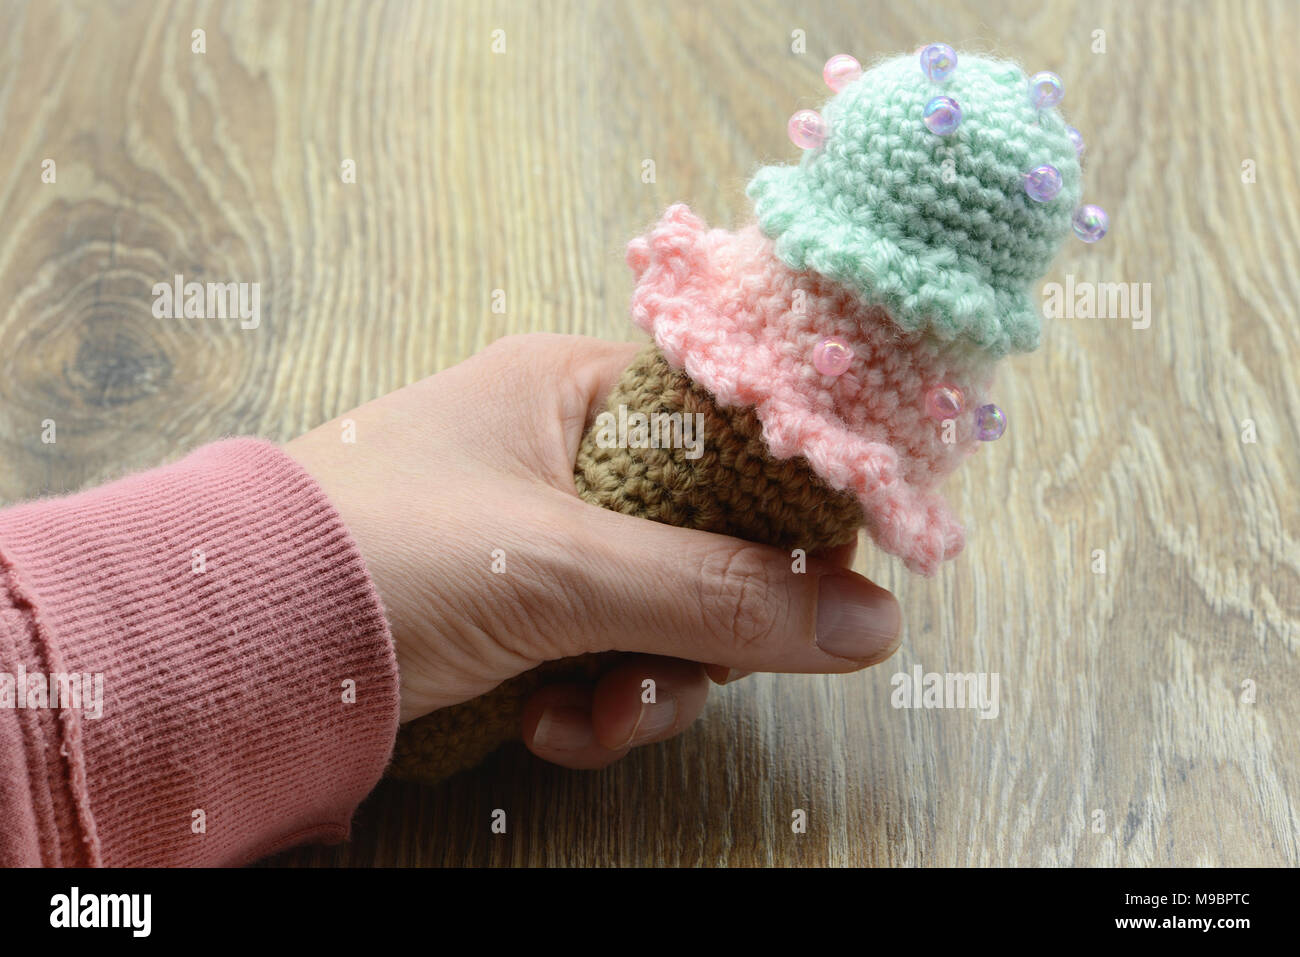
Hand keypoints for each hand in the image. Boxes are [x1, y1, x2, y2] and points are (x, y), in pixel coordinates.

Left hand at [284, 333, 901, 769]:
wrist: (226, 651)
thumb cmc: (385, 554)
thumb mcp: (564, 568)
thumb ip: (724, 595)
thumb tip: (873, 620)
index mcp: (572, 393)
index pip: (728, 430)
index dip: (784, 504)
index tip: (822, 576)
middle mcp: (559, 456)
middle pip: (701, 542)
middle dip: (695, 631)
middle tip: (669, 677)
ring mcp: (534, 541)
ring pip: (654, 615)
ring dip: (642, 684)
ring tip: (593, 720)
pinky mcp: (508, 615)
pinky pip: (597, 659)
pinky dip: (590, 706)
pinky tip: (548, 731)